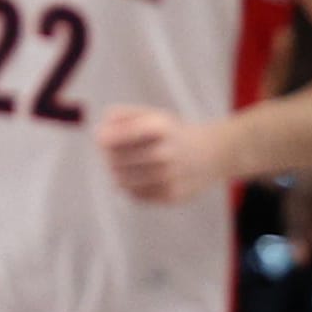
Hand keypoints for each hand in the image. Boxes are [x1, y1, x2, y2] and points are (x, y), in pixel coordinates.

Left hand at [97, 106, 227, 204]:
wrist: (212, 155)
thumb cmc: (170, 133)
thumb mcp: (149, 115)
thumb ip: (118, 116)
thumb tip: (99, 134)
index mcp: (159, 127)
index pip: (113, 138)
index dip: (103, 139)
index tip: (102, 139)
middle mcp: (166, 152)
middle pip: (113, 161)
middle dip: (108, 157)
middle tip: (115, 153)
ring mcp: (170, 176)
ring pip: (121, 181)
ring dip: (118, 173)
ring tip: (127, 165)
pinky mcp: (172, 196)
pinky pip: (135, 195)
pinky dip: (133, 187)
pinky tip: (144, 178)